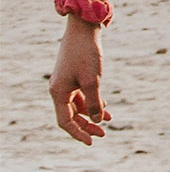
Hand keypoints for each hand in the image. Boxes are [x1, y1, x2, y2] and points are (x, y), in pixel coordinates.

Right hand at [50, 20, 111, 144]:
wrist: (84, 29)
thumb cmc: (86, 54)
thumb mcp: (93, 80)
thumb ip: (94, 101)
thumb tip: (97, 120)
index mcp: (58, 93)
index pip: (65, 122)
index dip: (78, 133)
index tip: (92, 142)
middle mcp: (59, 90)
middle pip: (72, 116)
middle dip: (87, 125)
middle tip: (103, 134)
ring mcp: (66, 83)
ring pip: (78, 105)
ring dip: (92, 114)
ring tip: (109, 121)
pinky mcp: (74, 75)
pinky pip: (82, 95)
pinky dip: (93, 101)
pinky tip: (105, 106)